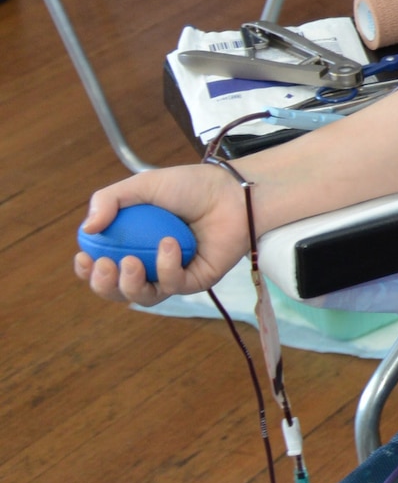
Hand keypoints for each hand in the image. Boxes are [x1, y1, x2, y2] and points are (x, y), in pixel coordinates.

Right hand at [74, 163, 250, 306]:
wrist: (229, 191)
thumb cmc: (188, 186)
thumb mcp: (142, 185)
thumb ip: (110, 200)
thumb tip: (88, 229)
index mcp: (132, 244)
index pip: (102, 267)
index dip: (87, 271)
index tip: (83, 258)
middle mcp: (150, 264)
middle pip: (118, 291)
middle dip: (105, 286)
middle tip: (106, 265)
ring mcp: (173, 275)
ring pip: (144, 297)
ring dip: (131, 284)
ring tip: (130, 262)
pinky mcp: (196, 281)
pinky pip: (174, 285)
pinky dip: (167, 266)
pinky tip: (169, 244)